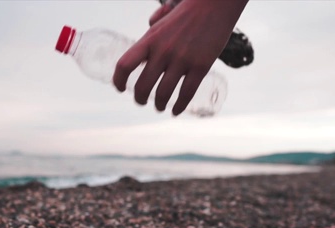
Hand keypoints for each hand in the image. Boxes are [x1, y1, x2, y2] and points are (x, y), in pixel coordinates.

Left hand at [113, 0, 246, 114]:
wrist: (216, 4)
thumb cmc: (187, 12)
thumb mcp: (162, 20)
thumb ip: (150, 35)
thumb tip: (144, 47)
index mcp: (150, 39)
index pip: (125, 65)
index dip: (118, 80)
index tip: (120, 89)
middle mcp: (163, 51)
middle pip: (142, 86)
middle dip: (139, 99)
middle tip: (141, 101)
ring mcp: (182, 60)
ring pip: (163, 94)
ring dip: (158, 105)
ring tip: (159, 106)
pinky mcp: (201, 66)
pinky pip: (186, 93)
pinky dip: (179, 106)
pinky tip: (176, 111)